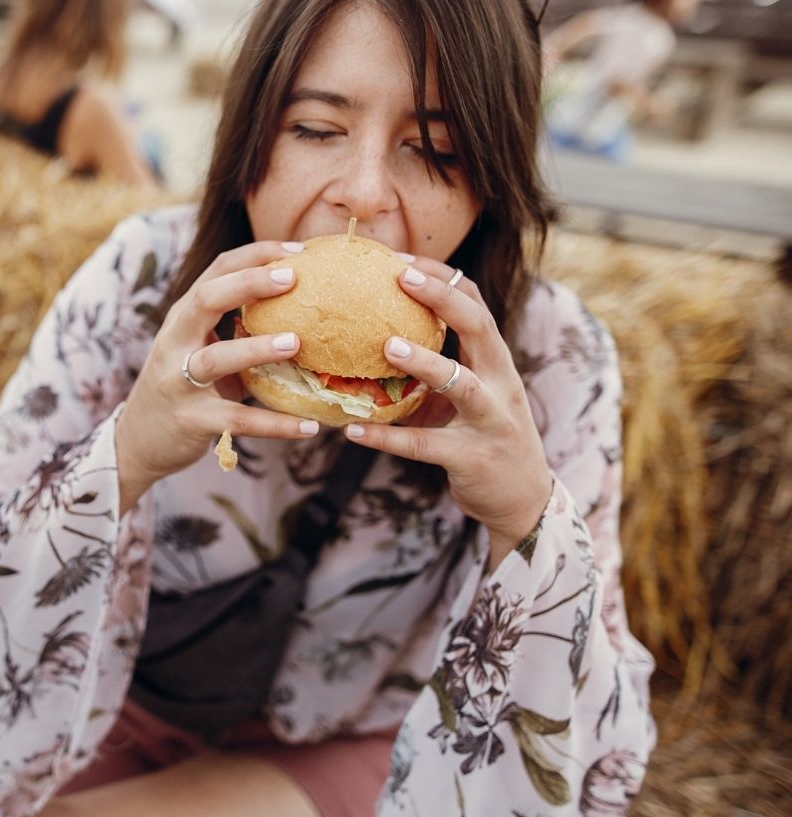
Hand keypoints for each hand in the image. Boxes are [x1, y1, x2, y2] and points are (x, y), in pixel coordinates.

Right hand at [116, 241, 321, 510]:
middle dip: (249, 284)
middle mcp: (176, 341)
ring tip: (296, 343)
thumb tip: (303, 306)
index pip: (218, 270)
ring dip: (256, 348)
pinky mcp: (191, 420)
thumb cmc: (184, 386)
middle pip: (206, 300)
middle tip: (293, 277)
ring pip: (215, 358)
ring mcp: (179, 381)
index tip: (299, 251)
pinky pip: (237, 419)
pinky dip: (274, 424)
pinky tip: (309, 426)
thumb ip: (237, 327)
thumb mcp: (201, 348)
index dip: (257, 255)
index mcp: (184, 317)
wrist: (138, 440)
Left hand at [341, 256, 553, 567]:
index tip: (401, 258)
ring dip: (424, 362)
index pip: (476, 305)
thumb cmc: (482, 438)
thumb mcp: (466, 396)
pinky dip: (386, 437)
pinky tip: (350, 430)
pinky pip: (424, 445)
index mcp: (495, 362)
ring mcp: (490, 421)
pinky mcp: (472, 459)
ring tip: (384, 345)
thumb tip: (372, 338)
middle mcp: (499, 384)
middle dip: (442, 299)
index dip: (442, 279)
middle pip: (479, 327)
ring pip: (460, 384)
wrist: (523, 502)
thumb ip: (433, 369)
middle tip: (400, 276)